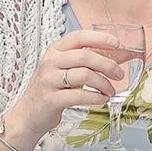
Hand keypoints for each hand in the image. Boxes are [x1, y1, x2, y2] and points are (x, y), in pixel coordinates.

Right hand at [11, 27, 142, 140]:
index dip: (99, 38)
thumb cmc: (52, 89)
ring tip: (110, 91)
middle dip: (107, 64)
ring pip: (83, 75)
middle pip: (84, 56)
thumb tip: (122, 54)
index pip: (79, 36)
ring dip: (103, 83)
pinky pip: (78, 95)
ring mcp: (49, 80)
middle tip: (119, 74)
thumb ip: (90, 62)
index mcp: (55, 50)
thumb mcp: (67, 70)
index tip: (117, 43)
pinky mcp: (51, 99)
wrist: (29, 114)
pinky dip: (95, 97)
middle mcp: (50, 62)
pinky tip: (102, 99)